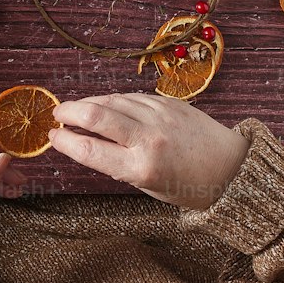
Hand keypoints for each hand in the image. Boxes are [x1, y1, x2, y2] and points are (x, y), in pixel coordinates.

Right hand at [49, 92, 249, 206]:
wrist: (232, 169)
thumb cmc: (187, 186)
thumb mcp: (147, 185)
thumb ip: (116, 162)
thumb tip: (84, 141)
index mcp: (141, 168)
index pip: (88, 148)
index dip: (63, 141)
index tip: (51, 137)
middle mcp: (149, 139)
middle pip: (96, 114)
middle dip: (69, 111)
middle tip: (57, 115)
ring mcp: (160, 116)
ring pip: (113, 100)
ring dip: (89, 102)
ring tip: (76, 109)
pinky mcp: (169, 103)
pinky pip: (132, 97)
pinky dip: (114, 100)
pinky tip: (106, 104)